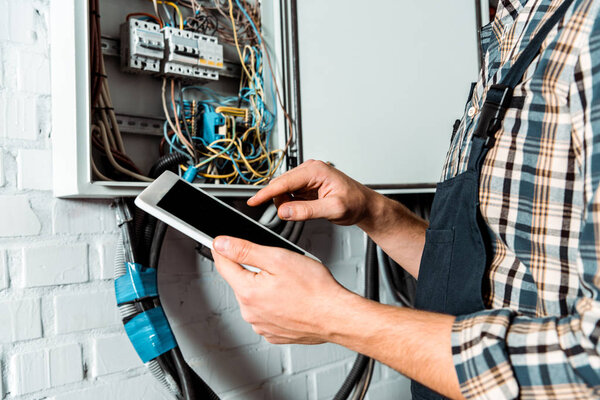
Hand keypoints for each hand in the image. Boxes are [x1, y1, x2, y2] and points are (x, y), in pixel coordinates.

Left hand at [211, 235, 350, 343]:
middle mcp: (250, 312)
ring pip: (254, 297)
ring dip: (264, 287)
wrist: (336, 316)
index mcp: (248, 291)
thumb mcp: (278, 259)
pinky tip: (291, 298)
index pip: (223, 265)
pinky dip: (274, 304)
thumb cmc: (315, 289)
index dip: (222, 249)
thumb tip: (221, 244)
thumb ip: (245, 250)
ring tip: (289, 283)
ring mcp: (261, 325)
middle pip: (240, 281)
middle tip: (278, 263)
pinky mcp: (273, 333)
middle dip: (252, 269)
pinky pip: (266, 313)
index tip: (221, 242)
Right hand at [248, 159, 376, 225]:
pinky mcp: (308, 185)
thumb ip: (307, 211)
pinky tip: (303, 209)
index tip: (253, 202)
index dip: (266, 193)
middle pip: (281, 184)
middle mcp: (310, 170)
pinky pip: (291, 194)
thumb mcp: (332, 209)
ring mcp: (309, 177)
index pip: (284, 182)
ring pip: (284, 190)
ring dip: (286, 203)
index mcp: (316, 171)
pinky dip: (291, 203)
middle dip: (279, 201)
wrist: (365, 205)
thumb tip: (285, 211)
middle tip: (288, 215)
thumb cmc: (355, 203)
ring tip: (304, 211)